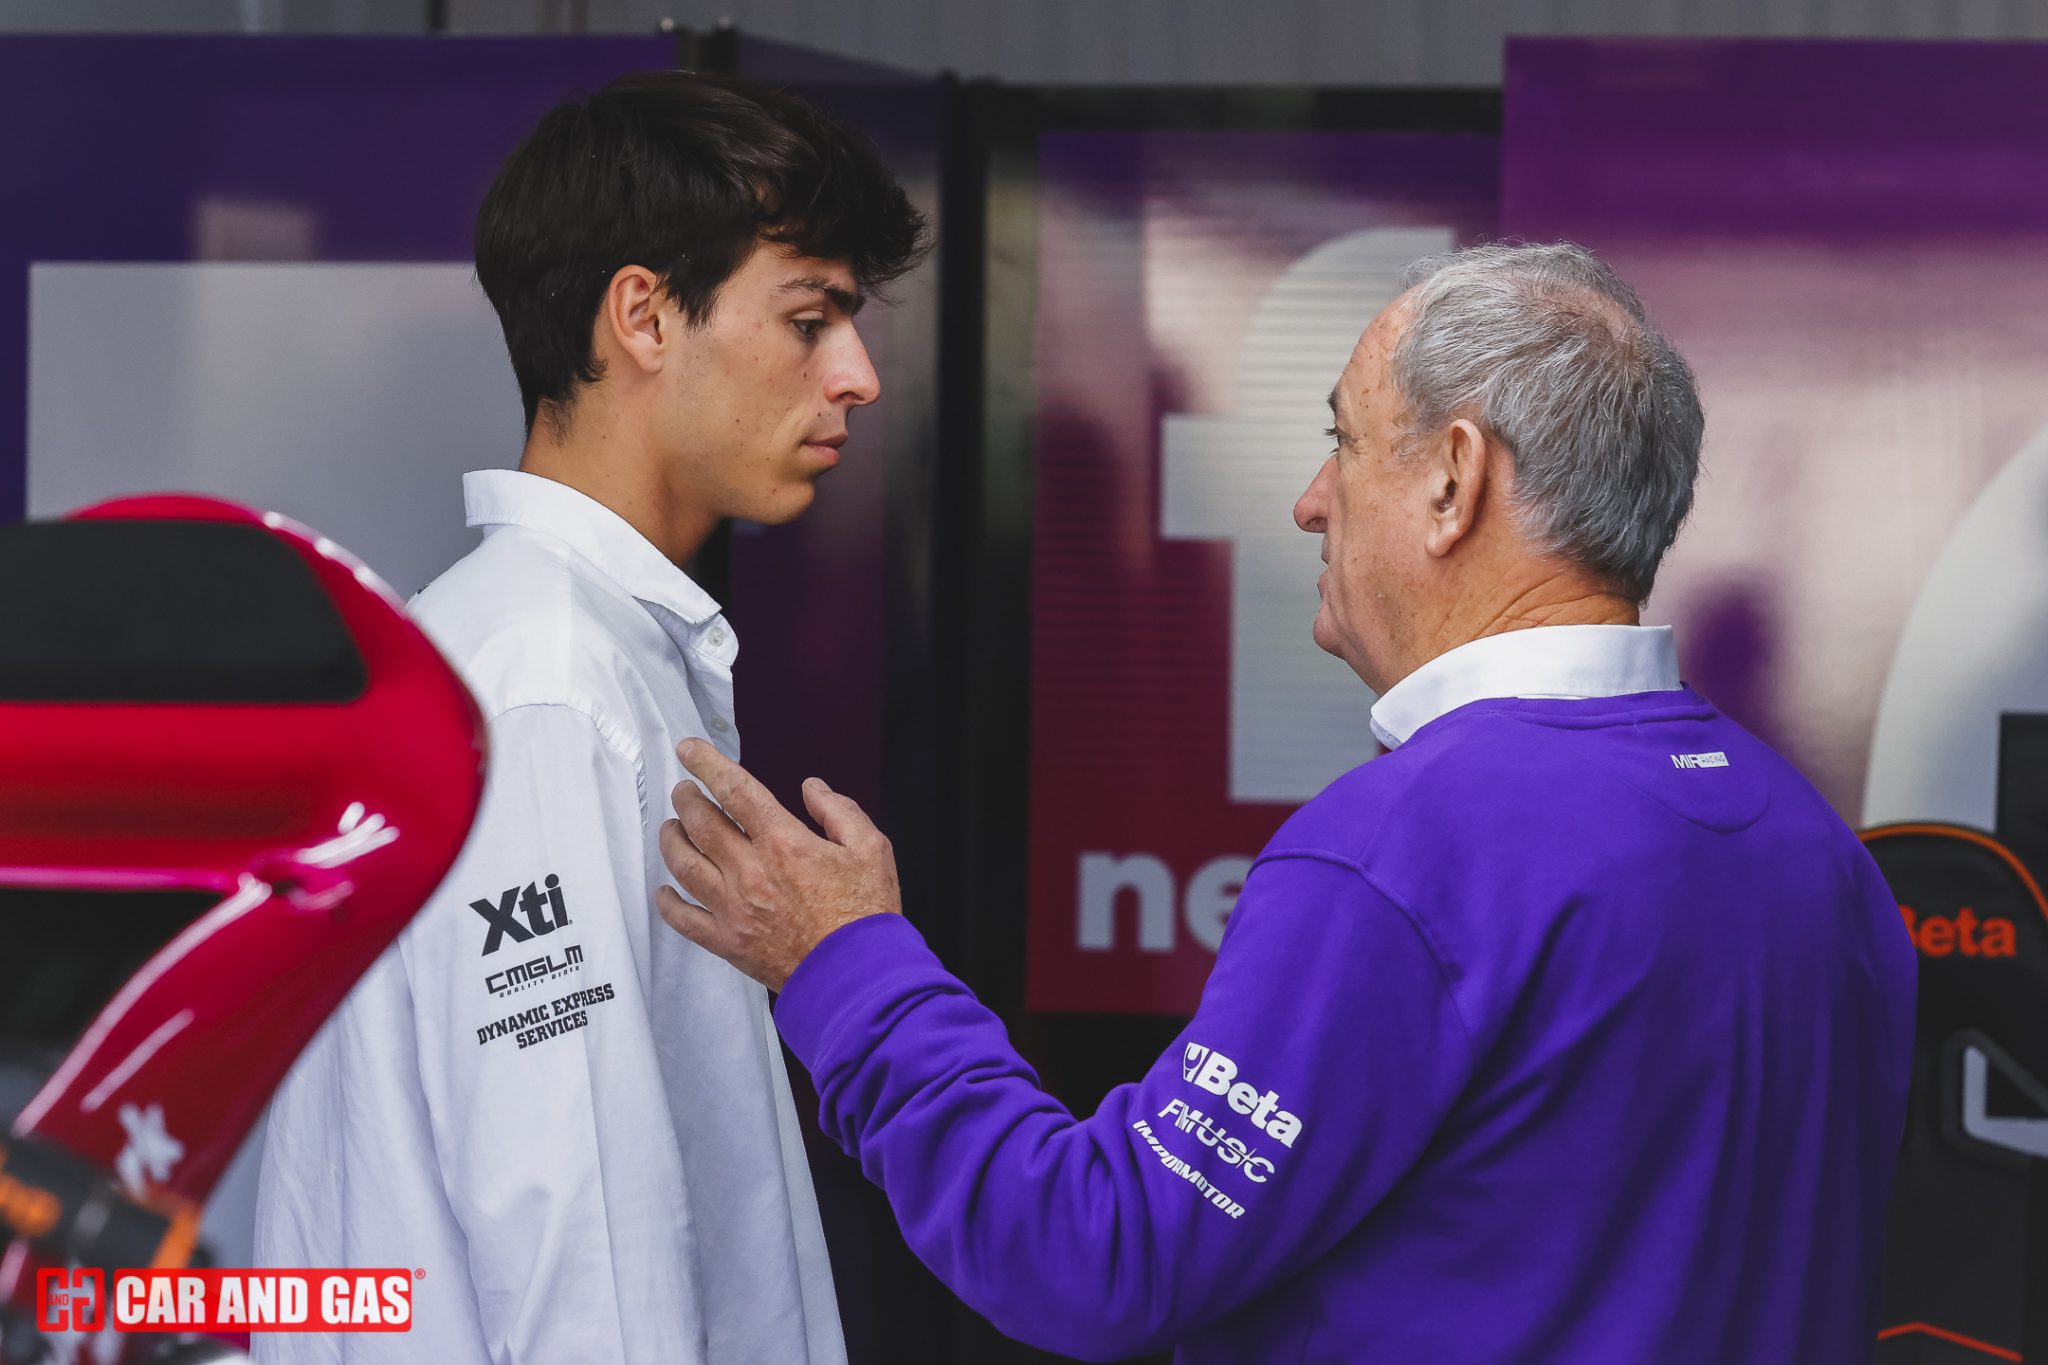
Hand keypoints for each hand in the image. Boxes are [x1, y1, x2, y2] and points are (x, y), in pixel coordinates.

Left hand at [656, 737, 901, 990]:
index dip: (707, 764)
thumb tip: (812, 788)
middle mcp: (751, 872)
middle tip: (684, 790)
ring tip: (672, 827)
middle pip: (701, 822)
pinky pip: (684, 919)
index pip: (735, 790)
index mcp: (784, 843)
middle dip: (687, 798)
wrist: (858, 978)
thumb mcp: (871, 848)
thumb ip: (839, 810)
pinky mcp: (728, 942)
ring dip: (672, 839)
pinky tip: (665, 890)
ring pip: (683, 864)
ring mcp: (734, 908)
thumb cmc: (867, 915)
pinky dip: (668, 902)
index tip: (690, 749)